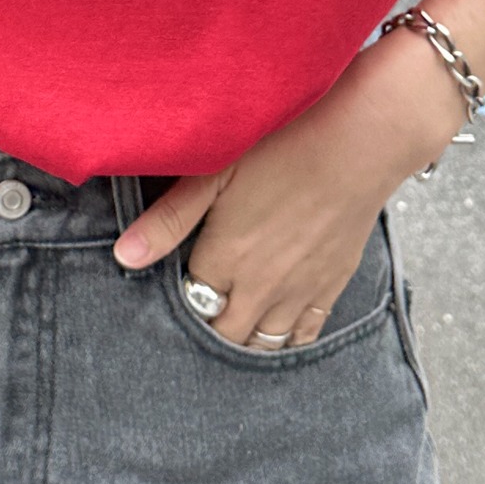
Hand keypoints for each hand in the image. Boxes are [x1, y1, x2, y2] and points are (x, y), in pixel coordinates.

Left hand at [109, 30, 459, 348]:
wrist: (360, 141)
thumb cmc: (285, 143)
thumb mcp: (215, 171)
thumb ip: (169, 219)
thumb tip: (124, 257)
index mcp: (224, 259)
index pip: (188, 301)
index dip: (180, 292)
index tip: (177, 279)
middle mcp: (259, 287)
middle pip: (223, 333)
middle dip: (208, 326)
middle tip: (201, 306)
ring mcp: (298, 291)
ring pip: (262, 342)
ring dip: (243, 338)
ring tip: (232, 324)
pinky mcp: (332, 285)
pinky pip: (305, 334)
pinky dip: (287, 340)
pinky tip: (276, 331)